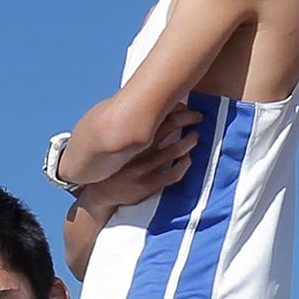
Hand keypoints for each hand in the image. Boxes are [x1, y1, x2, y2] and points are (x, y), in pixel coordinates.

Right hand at [78, 104, 200, 209]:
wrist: (100, 193)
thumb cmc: (112, 163)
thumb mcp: (115, 142)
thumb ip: (129, 128)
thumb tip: (145, 107)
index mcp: (130, 136)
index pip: (156, 113)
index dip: (175, 108)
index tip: (185, 106)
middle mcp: (138, 149)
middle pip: (169, 126)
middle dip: (187, 119)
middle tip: (197, 117)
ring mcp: (144, 168)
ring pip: (175, 150)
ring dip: (189, 141)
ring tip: (195, 136)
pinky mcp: (148, 184)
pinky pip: (173, 173)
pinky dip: (184, 164)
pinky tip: (187, 159)